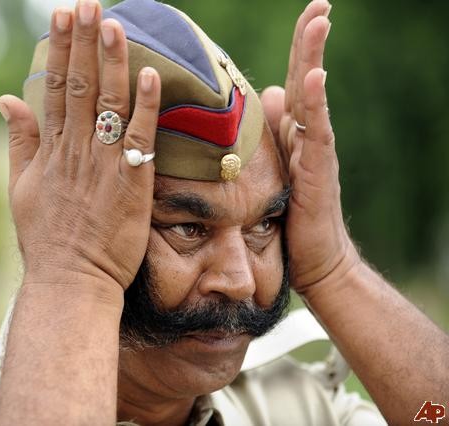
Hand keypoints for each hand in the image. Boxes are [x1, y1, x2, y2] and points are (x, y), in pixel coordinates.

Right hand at [0, 2, 160, 290]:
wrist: (70, 280)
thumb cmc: (47, 239)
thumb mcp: (20, 188)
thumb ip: (19, 141)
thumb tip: (7, 99)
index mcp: (50, 151)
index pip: (55, 89)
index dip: (60, 50)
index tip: (61, 17)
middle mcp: (76, 151)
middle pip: (81, 87)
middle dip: (83, 42)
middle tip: (86, 4)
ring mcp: (105, 166)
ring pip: (109, 104)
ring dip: (112, 62)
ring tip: (113, 24)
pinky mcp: (132, 183)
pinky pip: (140, 138)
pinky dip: (145, 106)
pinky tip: (150, 75)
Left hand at [260, 1, 359, 293]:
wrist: (312, 258)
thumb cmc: (290, 217)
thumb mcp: (274, 169)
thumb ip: (273, 132)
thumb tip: (270, 96)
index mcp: (291, 133)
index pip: (294, 81)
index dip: (299, 48)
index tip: (307, 13)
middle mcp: (306, 136)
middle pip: (307, 79)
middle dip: (311, 41)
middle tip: (319, 4)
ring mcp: (314, 151)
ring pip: (314, 98)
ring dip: (314, 59)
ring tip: (319, 23)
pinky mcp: (317, 171)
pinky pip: (315, 132)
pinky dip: (314, 104)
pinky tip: (313, 78)